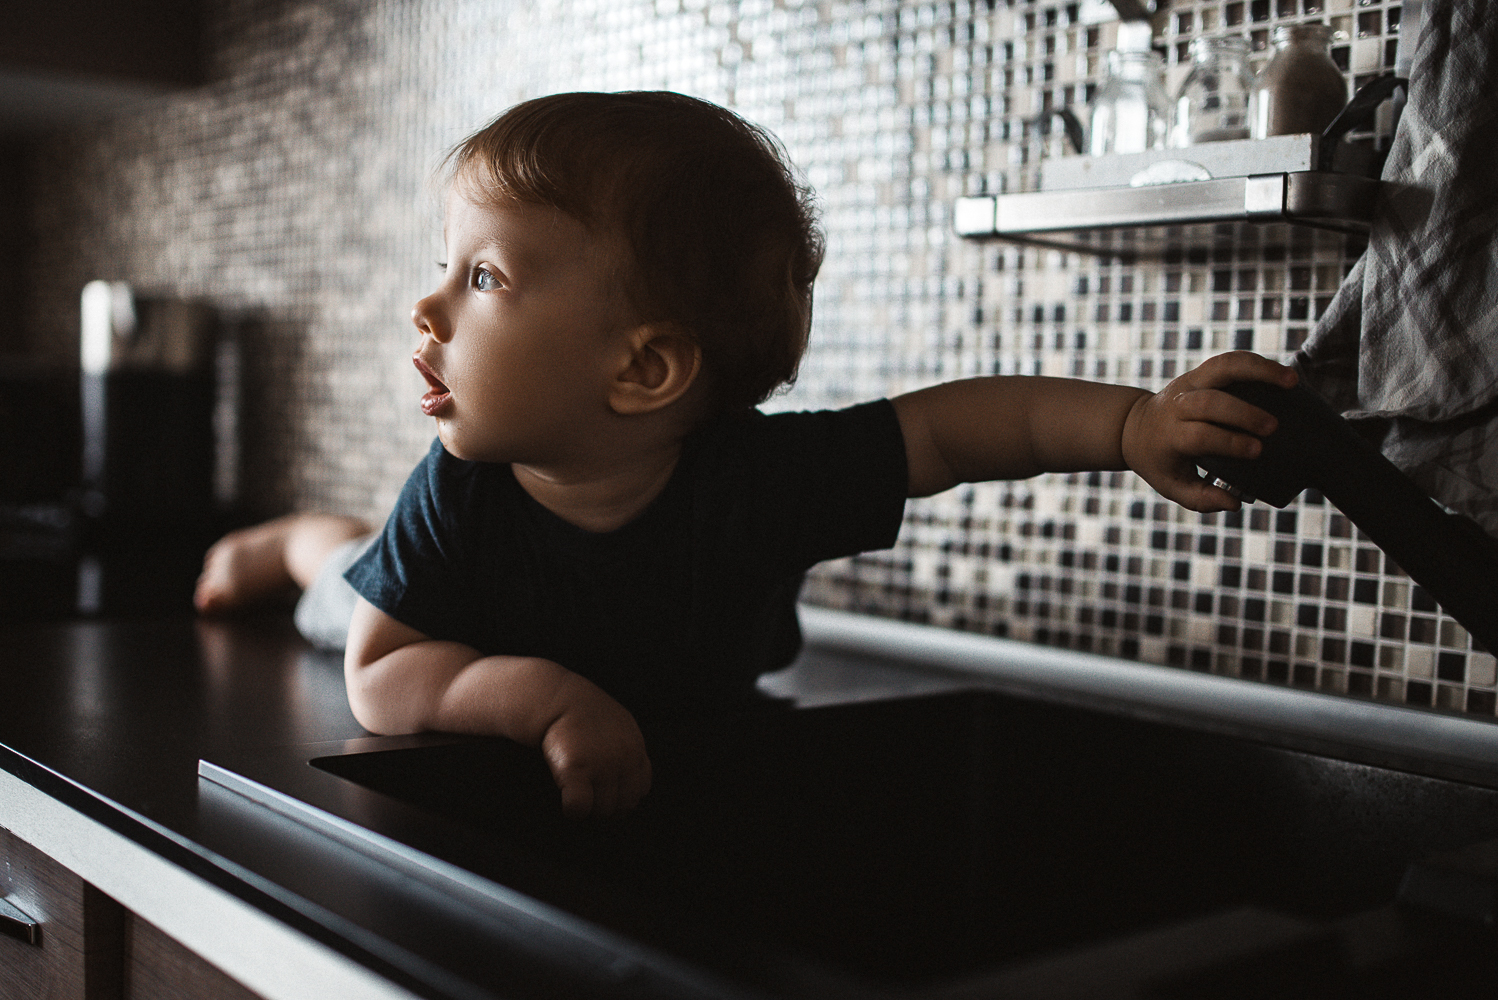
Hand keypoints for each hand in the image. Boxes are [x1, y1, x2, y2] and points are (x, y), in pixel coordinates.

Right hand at [540, 676, 651, 818]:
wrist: (555, 698)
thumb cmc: (582, 712)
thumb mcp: (619, 725)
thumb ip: (628, 750)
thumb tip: (634, 786)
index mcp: (635, 748)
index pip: (640, 790)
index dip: (622, 796)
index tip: (605, 792)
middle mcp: (624, 758)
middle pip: (623, 806)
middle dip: (606, 806)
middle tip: (587, 795)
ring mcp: (601, 764)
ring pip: (602, 811)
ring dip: (589, 809)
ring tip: (576, 792)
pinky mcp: (575, 769)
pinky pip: (578, 808)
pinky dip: (573, 810)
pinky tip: (565, 797)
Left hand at [1121, 351, 1297, 512]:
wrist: (1133, 427)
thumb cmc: (1159, 461)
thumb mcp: (1172, 485)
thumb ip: (1201, 499)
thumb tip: (1234, 503)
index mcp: (1170, 434)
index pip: (1199, 434)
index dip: (1228, 441)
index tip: (1257, 450)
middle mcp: (1178, 404)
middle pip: (1210, 401)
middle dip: (1244, 412)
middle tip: (1274, 427)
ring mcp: (1189, 383)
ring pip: (1222, 368)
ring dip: (1258, 370)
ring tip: (1292, 380)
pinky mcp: (1200, 372)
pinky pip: (1229, 361)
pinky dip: (1256, 363)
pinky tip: (1282, 373)